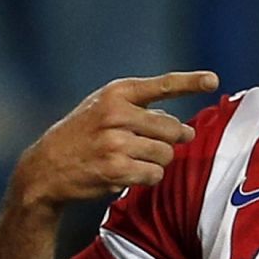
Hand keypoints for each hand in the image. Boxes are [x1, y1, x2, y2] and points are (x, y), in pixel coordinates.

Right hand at [11, 71, 219, 208]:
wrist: (46, 167)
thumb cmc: (83, 135)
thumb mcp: (103, 107)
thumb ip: (140, 109)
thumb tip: (184, 129)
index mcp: (116, 93)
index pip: (161, 85)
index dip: (190, 82)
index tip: (213, 80)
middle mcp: (116, 114)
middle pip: (172, 130)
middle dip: (170, 141)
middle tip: (151, 145)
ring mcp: (115, 142)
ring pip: (166, 155)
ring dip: (157, 162)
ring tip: (133, 160)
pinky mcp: (115, 168)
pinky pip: (154, 175)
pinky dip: (147, 177)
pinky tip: (126, 174)